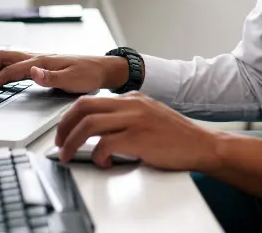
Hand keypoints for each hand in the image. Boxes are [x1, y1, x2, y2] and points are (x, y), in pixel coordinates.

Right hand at [0, 51, 127, 96]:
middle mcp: (38, 57)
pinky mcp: (44, 63)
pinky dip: (5, 68)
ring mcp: (40, 59)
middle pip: (3, 57)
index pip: (10, 71)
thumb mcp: (72, 80)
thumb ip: (51, 78)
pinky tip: (5, 77)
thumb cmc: (90, 75)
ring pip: (9, 57)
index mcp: (42, 62)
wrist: (104, 69)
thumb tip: (31, 72)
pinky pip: (17, 62)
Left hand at [54, 92, 220, 169]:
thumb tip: (100, 130)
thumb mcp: (149, 116)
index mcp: (132, 98)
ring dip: (72, 142)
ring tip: (68, 155)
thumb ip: (127, 116)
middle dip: (64, 126)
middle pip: (84, 107)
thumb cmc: (178, 136)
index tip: (64, 130)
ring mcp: (135, 120)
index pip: (91, 101)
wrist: (202, 145)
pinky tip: (103, 163)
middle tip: (59, 143)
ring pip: (89, 124)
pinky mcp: (139, 138)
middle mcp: (131, 104)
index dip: (71, 117)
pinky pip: (105, 145)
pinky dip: (97, 156)